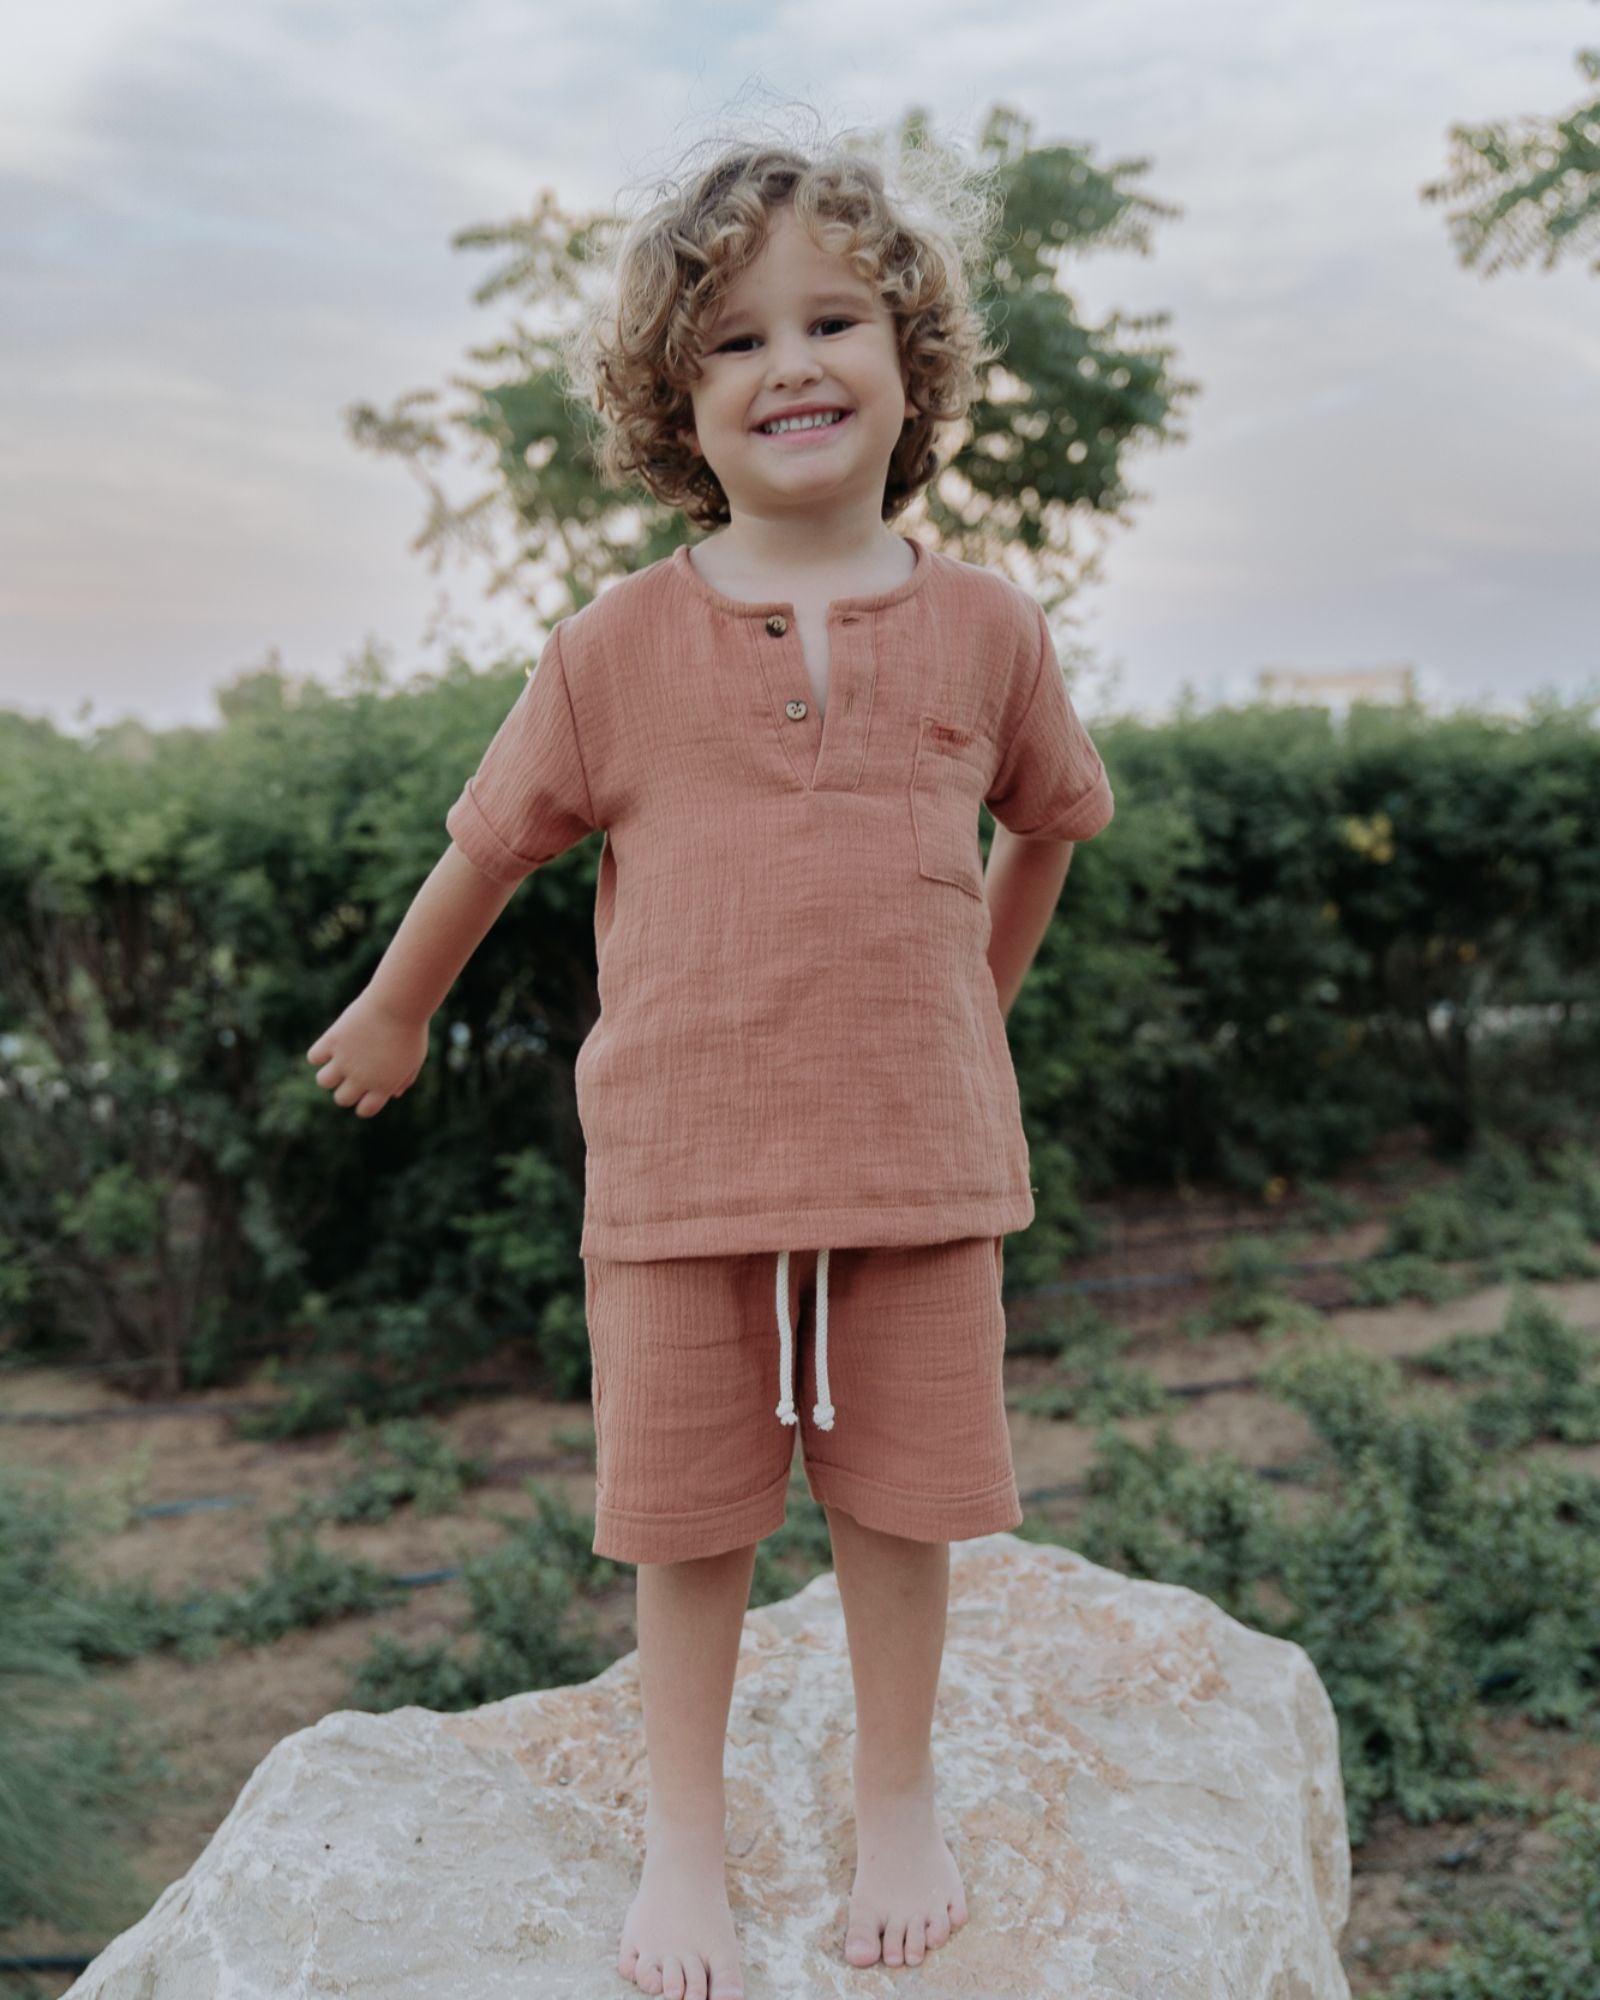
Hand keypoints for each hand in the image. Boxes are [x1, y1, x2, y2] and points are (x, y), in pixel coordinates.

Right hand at [306, 990, 429, 1118]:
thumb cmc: (411, 1029)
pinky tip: (332, 1044)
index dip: (363, 1102)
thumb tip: (392, 1094)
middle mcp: (361, 1078)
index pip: (364, 1111)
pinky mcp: (332, 1041)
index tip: (366, 1089)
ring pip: (323, 1081)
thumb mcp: (415, 1058)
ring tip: (340, 1058)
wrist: (399, 1003)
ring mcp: (345, 1060)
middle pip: (341, 1099)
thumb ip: (404, 1079)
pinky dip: (319, 1053)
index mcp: (383, 1087)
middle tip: (353, 1071)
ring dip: (330, 1073)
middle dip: (345, 1089)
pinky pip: (313, 1057)